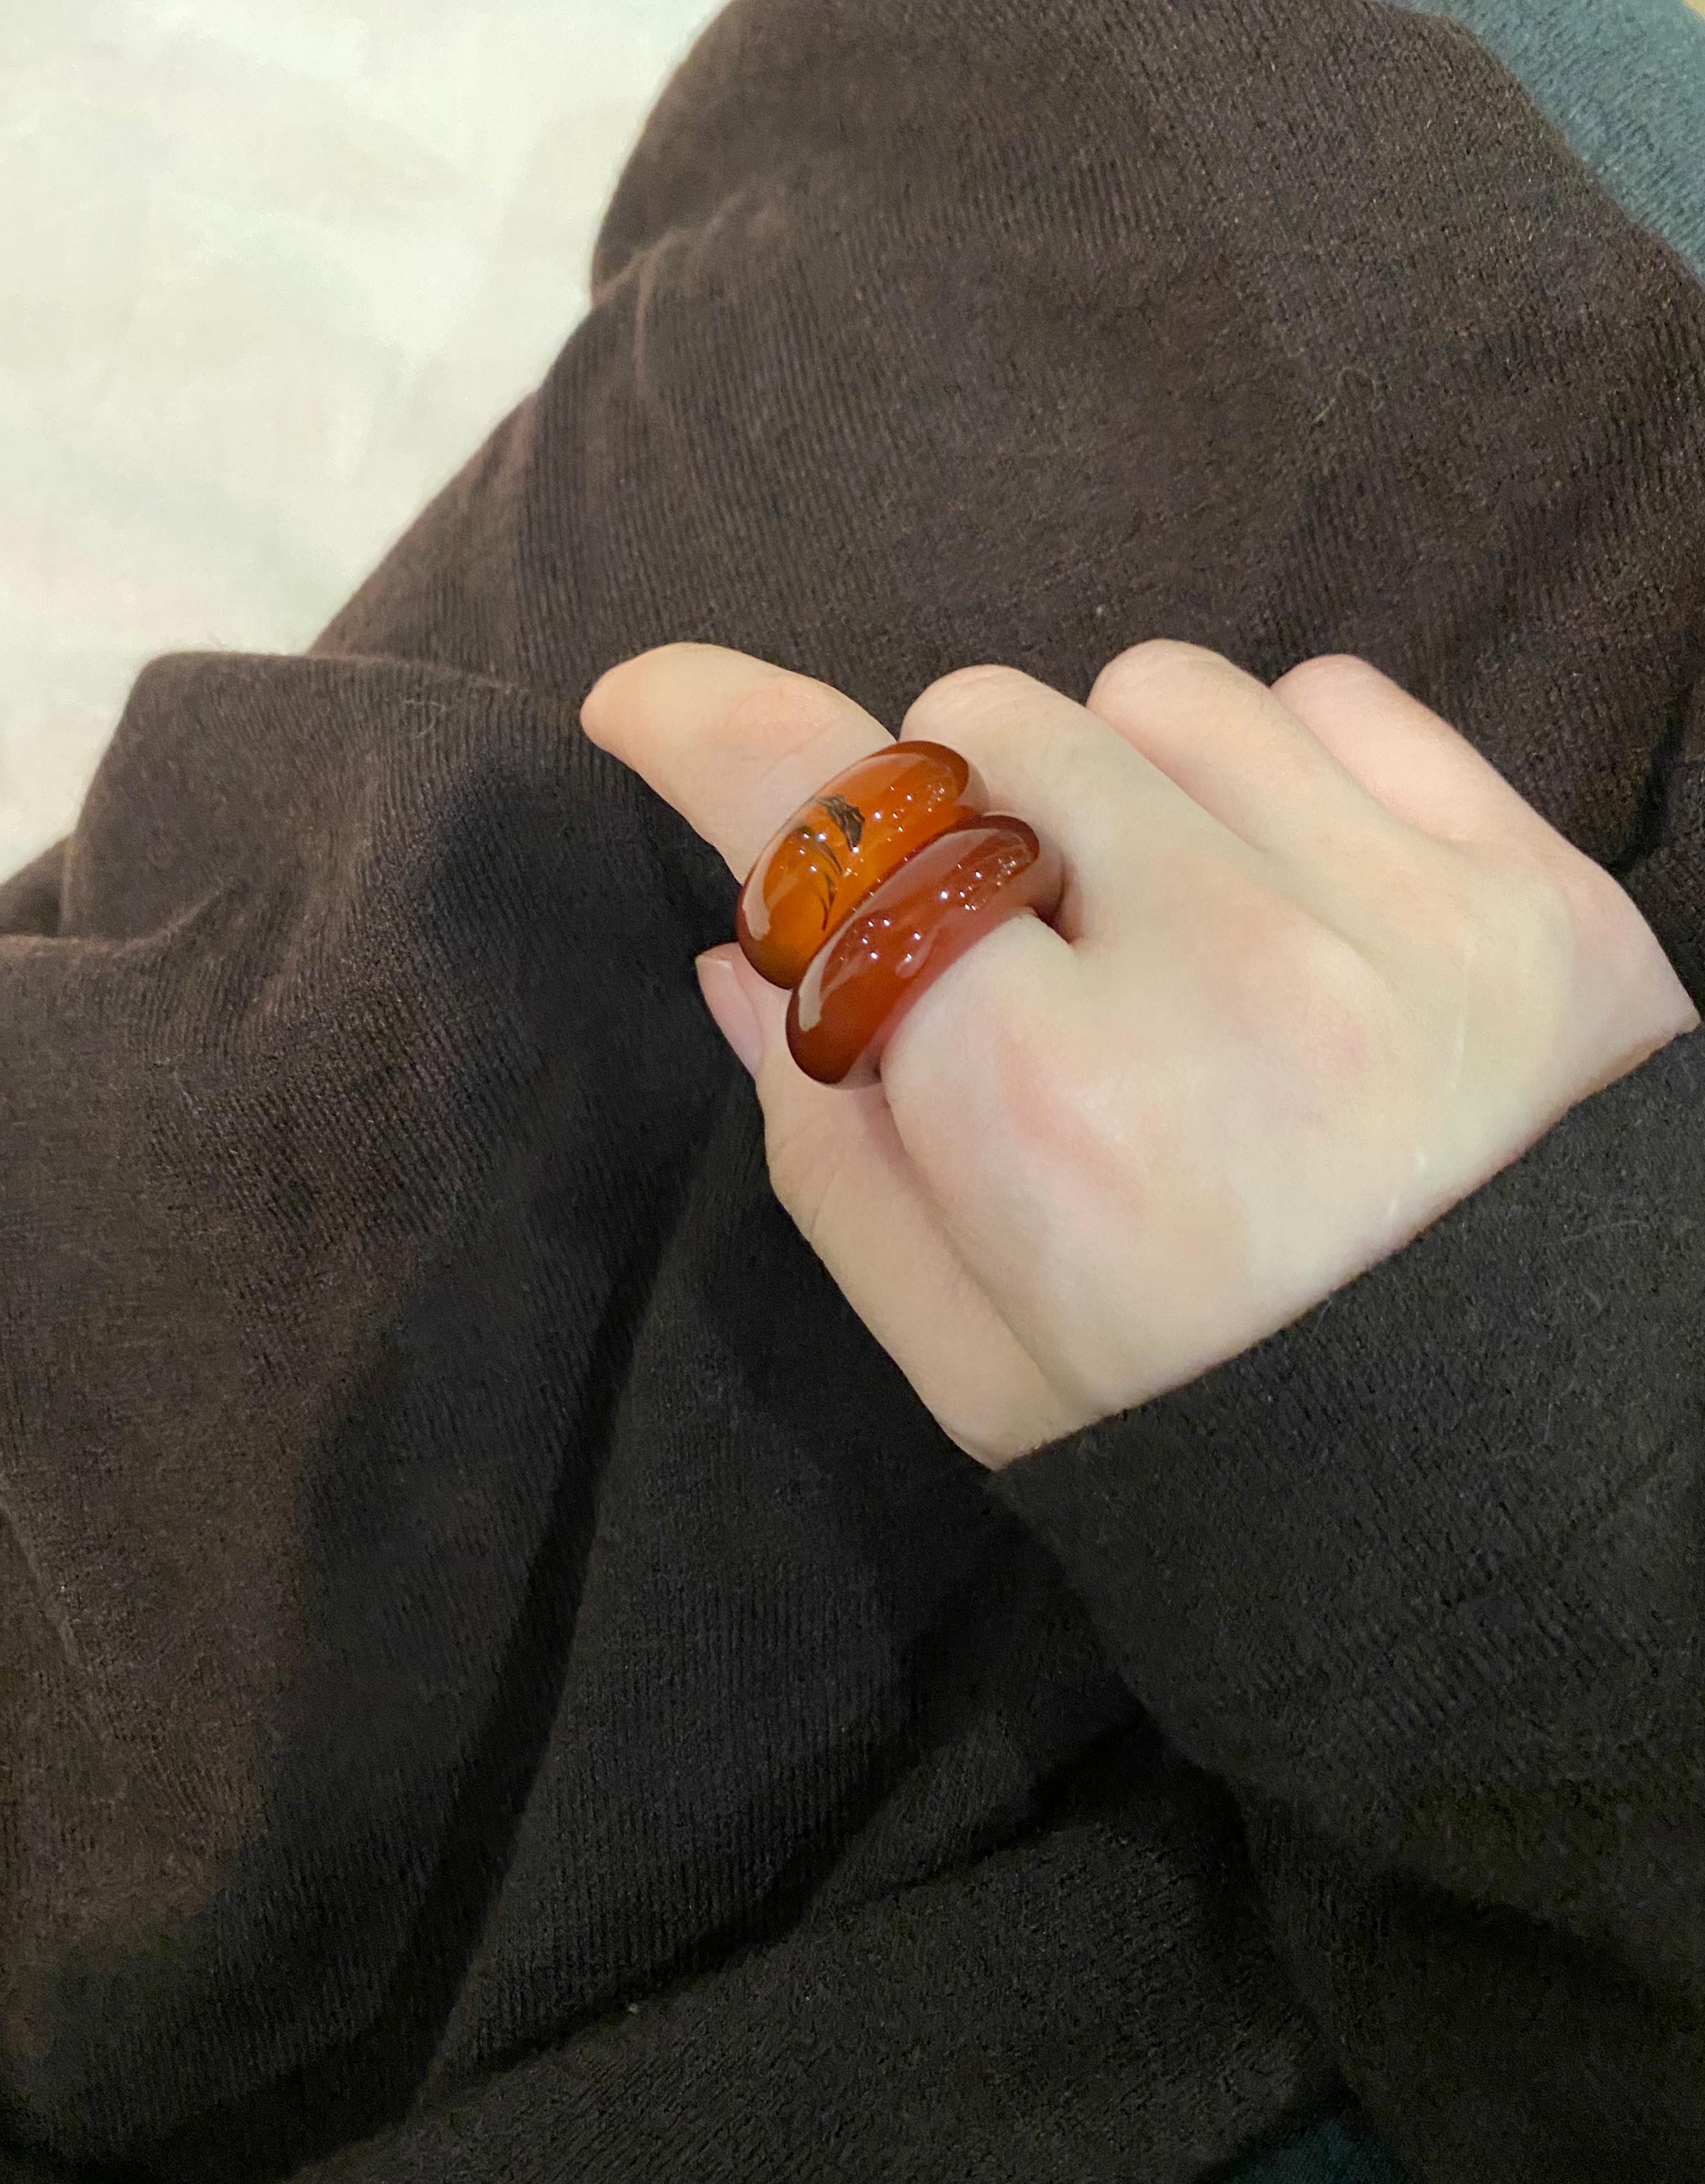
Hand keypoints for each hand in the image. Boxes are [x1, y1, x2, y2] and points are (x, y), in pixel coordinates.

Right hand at [580, 639, 1698, 1468]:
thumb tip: (733, 954)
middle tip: (997, 946)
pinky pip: (1335, 695)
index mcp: (1049, 1109)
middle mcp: (1224, 969)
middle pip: (979, 726)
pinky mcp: (1540, 885)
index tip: (643, 702)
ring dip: (1108, 782)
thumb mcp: (975, 1355)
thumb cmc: (1216, 1435)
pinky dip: (1272, 766)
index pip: (834, 828)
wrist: (1528, 1494)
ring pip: (1152, 689)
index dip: (706, 728)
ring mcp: (1404, 910)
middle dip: (941, 818)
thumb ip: (829, 1149)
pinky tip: (1292, 900)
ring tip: (1163, 926)